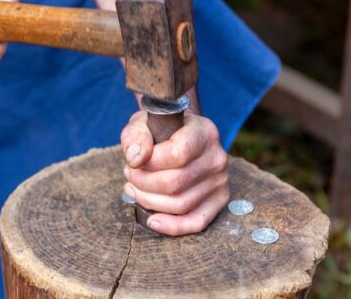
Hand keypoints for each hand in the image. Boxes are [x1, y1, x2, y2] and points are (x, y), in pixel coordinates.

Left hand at [120, 110, 228, 235]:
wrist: (180, 135)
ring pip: (180, 204)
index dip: (148, 163)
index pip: (177, 154)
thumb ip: (136, 136)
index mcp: (204, 132)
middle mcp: (217, 157)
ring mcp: (220, 181)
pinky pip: (197, 222)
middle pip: (174, 183)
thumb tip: (135, 159)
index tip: (133, 162)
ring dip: (149, 201)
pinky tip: (152, 220)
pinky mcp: (219, 200)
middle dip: (142, 183)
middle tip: (130, 175)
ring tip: (135, 189)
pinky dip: (172, 226)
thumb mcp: (143, 123)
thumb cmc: (160, 129)